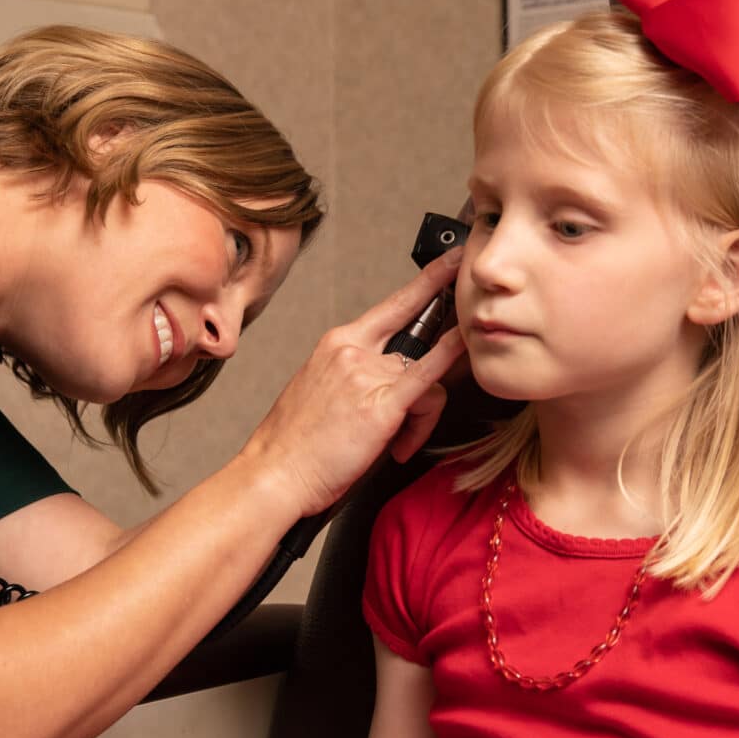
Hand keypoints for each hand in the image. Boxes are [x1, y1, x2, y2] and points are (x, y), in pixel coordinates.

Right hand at [241, 248, 466, 516]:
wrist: (274, 474)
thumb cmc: (294, 444)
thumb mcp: (319, 391)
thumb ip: (352, 375)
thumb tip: (384, 381)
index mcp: (336, 344)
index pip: (390, 306)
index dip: (423, 283)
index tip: (445, 264)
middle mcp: (352, 350)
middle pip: (415, 325)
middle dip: (441, 292)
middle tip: (462, 275)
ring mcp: (366, 375)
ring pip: (427, 372)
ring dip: (424, 413)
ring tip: (399, 444)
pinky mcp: (380, 406)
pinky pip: (428, 376)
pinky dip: (450, 359)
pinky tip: (464, 345)